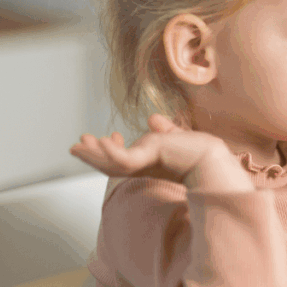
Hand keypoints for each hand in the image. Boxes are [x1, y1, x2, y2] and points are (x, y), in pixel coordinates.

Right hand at [69, 114, 227, 183]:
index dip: (112, 149)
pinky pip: (124, 160)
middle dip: (92, 155)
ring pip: (112, 164)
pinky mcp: (147, 161)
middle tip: (75, 146)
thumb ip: (164, 131)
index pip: (124, 159)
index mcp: (149, 164)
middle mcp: (144, 168)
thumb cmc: (200, 151)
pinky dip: (111, 152)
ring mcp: (144, 165)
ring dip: (93, 154)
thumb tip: (152, 119)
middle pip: (112, 165)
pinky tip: (102, 142)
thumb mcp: (176, 138)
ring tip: (78, 145)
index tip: (110, 136)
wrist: (211, 158)